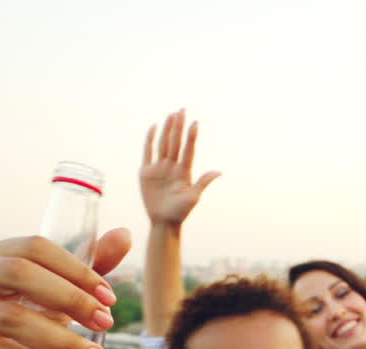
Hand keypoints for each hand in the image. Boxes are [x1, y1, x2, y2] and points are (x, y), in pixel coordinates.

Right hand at [0, 230, 131, 348]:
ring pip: (8, 319)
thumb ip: (80, 271)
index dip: (76, 270)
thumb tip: (125, 235)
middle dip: (70, 300)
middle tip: (106, 325)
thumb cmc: (12, 330)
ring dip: (61, 340)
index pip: (34, 247)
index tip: (110, 298)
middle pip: (18, 273)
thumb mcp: (46, 299)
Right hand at [140, 109, 220, 225]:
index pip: (188, 150)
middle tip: (182, 110)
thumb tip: (219, 172)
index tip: (195, 123)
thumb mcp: (193, 197)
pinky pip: (148, 152)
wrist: (163, 222)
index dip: (191, 137)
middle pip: (176, 143)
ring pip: (163, 144)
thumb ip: (203, 182)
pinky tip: (154, 127)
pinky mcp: (146, 172)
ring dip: (167, 130)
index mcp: (185, 172)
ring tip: (172, 115)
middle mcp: (172, 167)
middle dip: (179, 127)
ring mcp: (159, 168)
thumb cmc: (180, 212)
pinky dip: (150, 140)